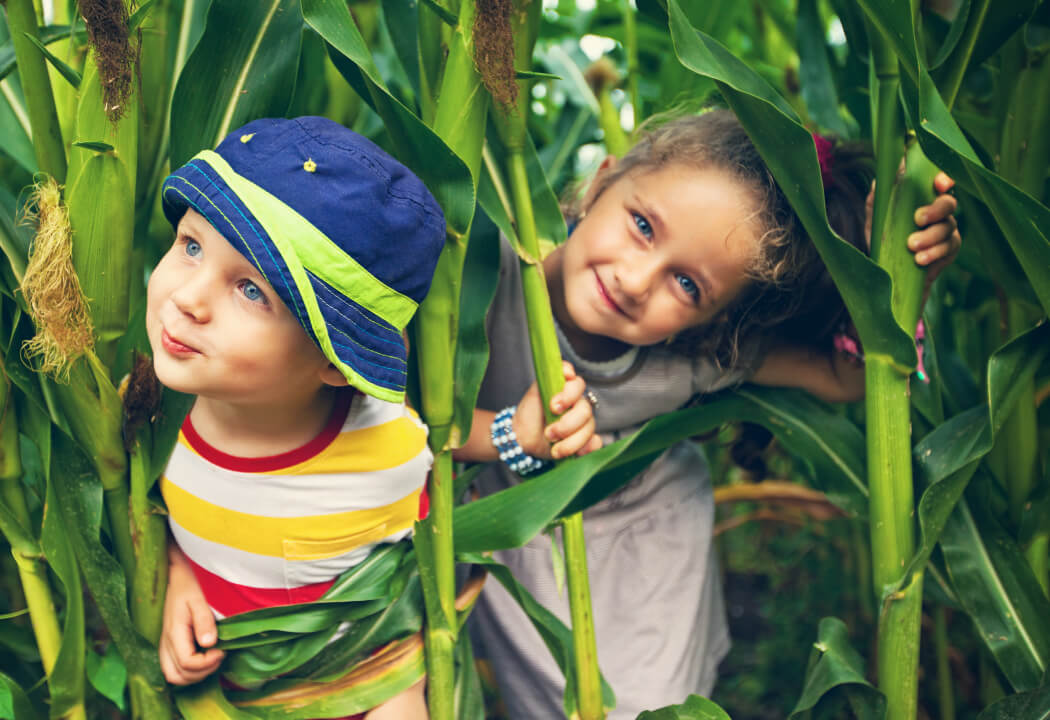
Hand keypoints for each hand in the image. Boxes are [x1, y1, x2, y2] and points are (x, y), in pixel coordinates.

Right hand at [159, 546, 224, 684]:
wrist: (173, 578)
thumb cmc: (187, 586)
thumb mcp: (198, 600)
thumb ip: (204, 621)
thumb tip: (210, 643)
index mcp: (174, 633)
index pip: (188, 663)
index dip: (207, 663)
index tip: (222, 650)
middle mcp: (166, 643)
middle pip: (179, 676)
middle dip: (202, 672)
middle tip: (219, 656)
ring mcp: (164, 646)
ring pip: (173, 676)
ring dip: (194, 675)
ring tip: (211, 659)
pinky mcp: (166, 646)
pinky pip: (172, 669)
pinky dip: (187, 672)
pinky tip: (202, 660)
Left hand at [514, 362, 601, 460]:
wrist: (522, 438)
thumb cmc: (529, 413)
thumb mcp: (534, 392)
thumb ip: (550, 377)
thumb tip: (568, 371)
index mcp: (567, 391)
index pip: (578, 385)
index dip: (569, 394)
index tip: (553, 405)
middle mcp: (577, 405)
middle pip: (585, 411)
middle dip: (566, 424)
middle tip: (549, 432)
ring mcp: (583, 423)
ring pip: (589, 429)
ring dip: (570, 442)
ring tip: (554, 448)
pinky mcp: (585, 441)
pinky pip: (596, 443)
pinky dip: (587, 449)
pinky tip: (576, 453)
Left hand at [865, 173, 960, 274]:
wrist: (885, 265)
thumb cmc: (884, 233)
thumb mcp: (876, 215)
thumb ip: (878, 198)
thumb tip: (878, 183)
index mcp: (924, 196)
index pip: (939, 181)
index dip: (944, 179)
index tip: (939, 185)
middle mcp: (940, 210)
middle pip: (948, 204)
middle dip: (936, 210)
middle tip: (918, 219)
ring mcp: (947, 230)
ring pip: (948, 228)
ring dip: (931, 237)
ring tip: (912, 246)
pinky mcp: (949, 250)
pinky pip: (949, 249)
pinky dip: (934, 254)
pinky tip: (921, 259)